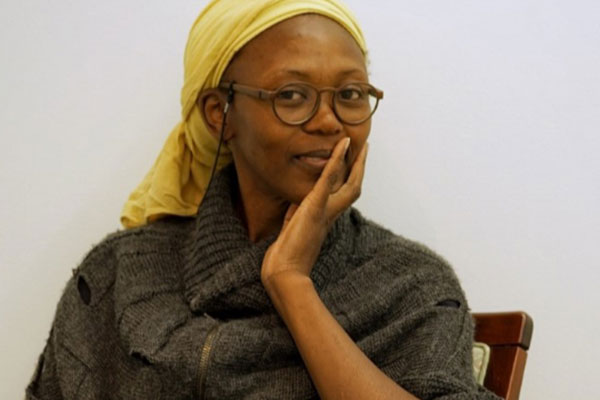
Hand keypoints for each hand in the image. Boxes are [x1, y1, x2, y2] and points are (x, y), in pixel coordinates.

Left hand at [261, 137, 367, 290]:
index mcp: (325, 221)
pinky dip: (336, 159)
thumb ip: (295, 216)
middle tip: (365, 149)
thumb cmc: (285, 260)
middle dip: (360, 168)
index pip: (341, 197)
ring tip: (358, 142)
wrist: (285, 274)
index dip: (349, 181)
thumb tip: (295, 203)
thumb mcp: (290, 232)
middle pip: (353, 187)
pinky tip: (341, 144)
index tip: (353, 167)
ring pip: (348, 182)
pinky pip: (328, 178)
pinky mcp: (315, 206)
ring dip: (355, 160)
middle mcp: (330, 215)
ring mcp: (324, 210)